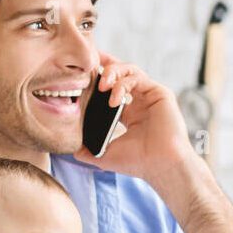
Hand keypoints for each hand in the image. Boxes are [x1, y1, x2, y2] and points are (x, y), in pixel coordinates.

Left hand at [73, 51, 197, 187]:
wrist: (161, 165)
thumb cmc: (139, 163)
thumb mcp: (106, 155)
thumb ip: (88, 150)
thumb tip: (72, 150)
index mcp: (130, 114)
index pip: (111, 89)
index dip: (97, 80)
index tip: (81, 76)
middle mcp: (141, 102)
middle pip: (120, 73)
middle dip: (103, 66)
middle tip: (88, 70)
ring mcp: (150, 96)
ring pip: (129, 70)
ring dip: (112, 73)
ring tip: (101, 86)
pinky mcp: (160, 93)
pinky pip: (137, 78)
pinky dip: (122, 84)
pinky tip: (113, 100)